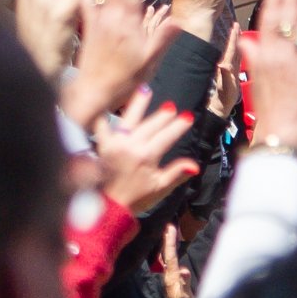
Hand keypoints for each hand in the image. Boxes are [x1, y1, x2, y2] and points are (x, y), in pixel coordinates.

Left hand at [89, 100, 200, 216]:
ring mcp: (115, 144)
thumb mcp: (160, 188)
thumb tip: (195, 165)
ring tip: (145, 90)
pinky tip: (108, 105)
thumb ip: (177, 174)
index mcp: (147, 156)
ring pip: (129, 119)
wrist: (108, 207)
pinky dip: (104, 116)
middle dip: (163, 115)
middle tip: (172, 107)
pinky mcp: (102, 145)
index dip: (178, 126)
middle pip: (151, 125)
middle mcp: (131, 146)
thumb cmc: (137, 199)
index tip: (187, 117)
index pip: (167, 136)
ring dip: (138, 104)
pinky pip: (101, 126)